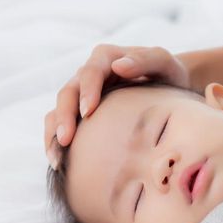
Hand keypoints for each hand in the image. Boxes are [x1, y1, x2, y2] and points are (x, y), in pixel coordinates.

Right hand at [44, 44, 189, 167]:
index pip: (90, 72)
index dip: (86, 91)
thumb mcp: (164, 63)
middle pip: (67, 93)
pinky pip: (59, 125)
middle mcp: (88, 75)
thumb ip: (146, 59)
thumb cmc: (168, 75)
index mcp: (105, 58)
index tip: (88, 112)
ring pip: (58, 110)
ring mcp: (80, 95)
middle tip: (65, 139)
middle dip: (64, 116)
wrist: (168, 88)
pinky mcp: (78, 113)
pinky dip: (55, 142)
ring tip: (56, 158)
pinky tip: (58, 163)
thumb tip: (119, 66)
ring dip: (54, 132)